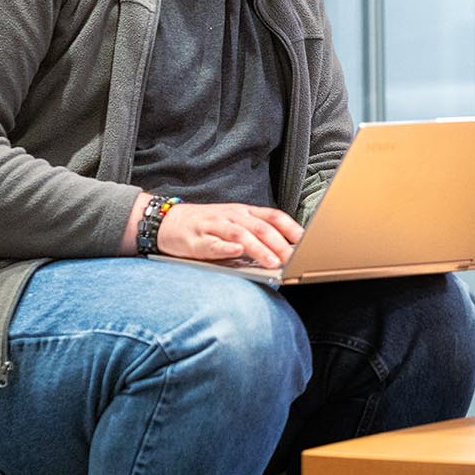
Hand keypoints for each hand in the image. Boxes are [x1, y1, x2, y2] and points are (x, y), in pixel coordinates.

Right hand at [157, 202, 302, 267]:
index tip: (307, 242)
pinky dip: (225, 248)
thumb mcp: (234, 224)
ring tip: (273, 262)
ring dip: (259, 248)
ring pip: (241, 235)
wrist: (167, 222)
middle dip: (280, 244)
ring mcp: (214, 226)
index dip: (291, 228)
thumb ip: (256, 234)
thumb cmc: (206, 226)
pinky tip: (236, 253)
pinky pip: (212, 243)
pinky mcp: (196, 239)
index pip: (273, 216)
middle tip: (294, 259)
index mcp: (244, 212)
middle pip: (261, 227)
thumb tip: (285, 251)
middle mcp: (232, 216)